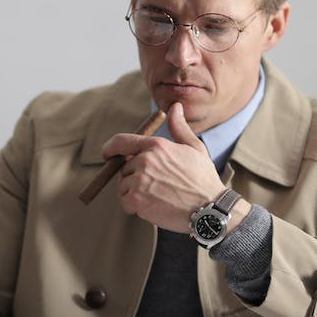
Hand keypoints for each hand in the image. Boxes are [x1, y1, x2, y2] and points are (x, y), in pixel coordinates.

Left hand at [102, 102, 224, 232]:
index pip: (121, 141)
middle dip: (135, 176)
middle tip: (156, 186)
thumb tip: (175, 107)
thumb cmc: (203, 179)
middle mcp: (145, 161)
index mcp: (156, 146)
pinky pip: (125, 202)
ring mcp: (140, 181)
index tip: (107, 155)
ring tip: (158, 197)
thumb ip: (179, 128)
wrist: (209, 209)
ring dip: (134, 193)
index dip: (110, 148)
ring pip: (124, 186)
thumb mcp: (194, 148)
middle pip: (124, 168)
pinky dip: (134, 207)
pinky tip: (153, 207)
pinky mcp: (137, 200)